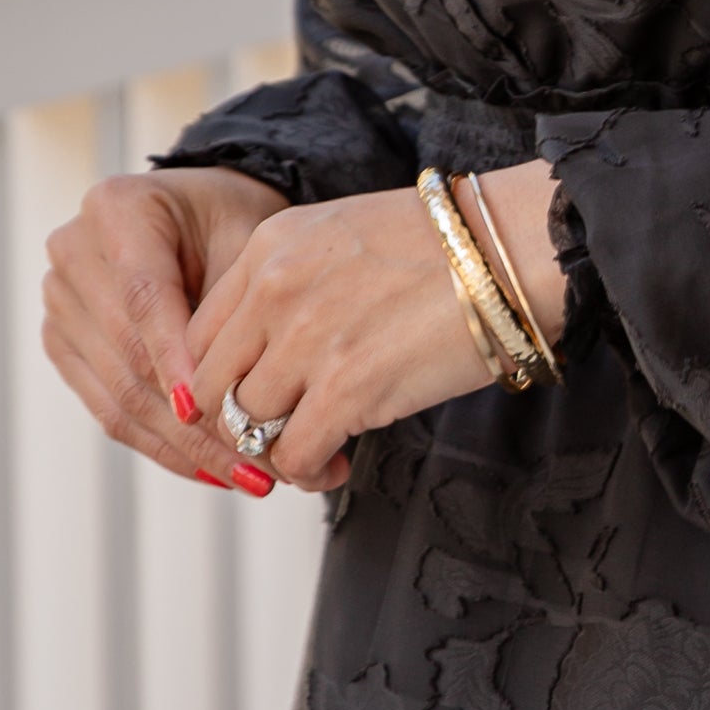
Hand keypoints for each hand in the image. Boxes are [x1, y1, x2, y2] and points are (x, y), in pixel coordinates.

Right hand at [41, 166, 287, 487]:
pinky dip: (164, 445)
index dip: (174, 359)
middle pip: (129, 356)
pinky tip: (212, 470)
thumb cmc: (233, 222)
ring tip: (250, 478)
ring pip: (120, 395)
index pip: (143, 297)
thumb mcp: (248, 239)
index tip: (208, 409)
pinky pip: (110, 410)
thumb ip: (232, 306)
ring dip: (186, 447)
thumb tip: (228, 397)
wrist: (206, 216)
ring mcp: (61, 304)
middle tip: (261, 461)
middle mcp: (73, 253)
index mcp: (115, 209)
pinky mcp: (65, 347)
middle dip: (196, 421)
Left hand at [184, 163, 569, 490]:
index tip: (250, 401)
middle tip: (273, 439)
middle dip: (235, 423)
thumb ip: (296, 282)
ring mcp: (306, 341)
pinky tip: (335, 467)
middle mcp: (273, 291)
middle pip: (210, 385)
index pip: (198, 335)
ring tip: (311, 458)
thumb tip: (277, 345)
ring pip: (245, 425)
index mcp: (268, 248)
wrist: (511, 248)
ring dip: (273, 453)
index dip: (218, 382)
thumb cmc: (448, 244)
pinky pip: (293, 455)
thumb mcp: (343, 237)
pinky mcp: (347, 389)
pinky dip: (308, 473)